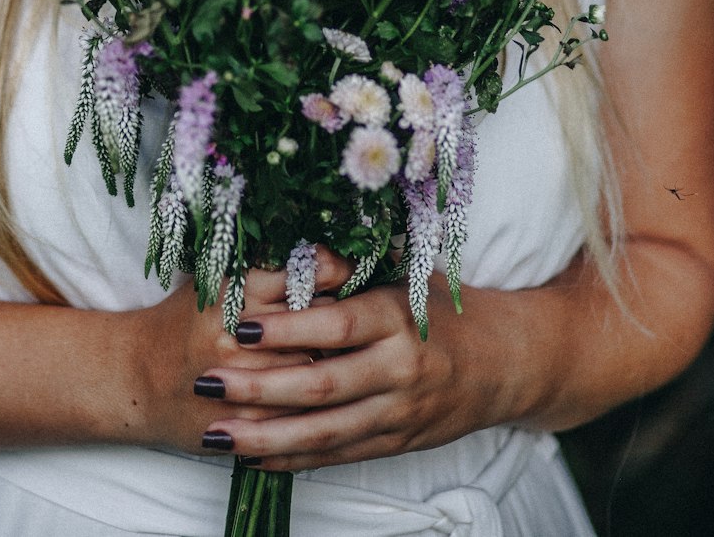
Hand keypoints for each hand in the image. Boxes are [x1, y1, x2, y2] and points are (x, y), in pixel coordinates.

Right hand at [129, 248, 352, 452]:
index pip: (304, 275)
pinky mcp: (246, 423)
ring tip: (343, 353)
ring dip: (337, 362)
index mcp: (234, 292)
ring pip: (317, 370)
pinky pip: (302, 415)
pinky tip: (326, 393)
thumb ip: (270, 272)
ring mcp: (243, 383)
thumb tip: (333, 262)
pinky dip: (320, 403)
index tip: (348, 271)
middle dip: (341, 319)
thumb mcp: (219, 282)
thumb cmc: (185, 322)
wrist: (137, 379)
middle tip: (353, 315)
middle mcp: (238, 335)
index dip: (334, 271)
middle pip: (319, 323)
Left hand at [197, 269, 508, 471]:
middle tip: (207, 384)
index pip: (336, 326)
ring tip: (217, 435)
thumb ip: (348, 273)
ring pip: (325, 433)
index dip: (287, 329)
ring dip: (266, 436)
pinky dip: (295, 459)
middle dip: (259, 389)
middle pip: (322, 387)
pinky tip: (255, 458)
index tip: (240, 325)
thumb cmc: (443, 307)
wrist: (506, 361)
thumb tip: (288, 255)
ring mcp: (400, 413)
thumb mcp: (403, 277)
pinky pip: (340, 456)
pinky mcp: (398, 442)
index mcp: (398, 319)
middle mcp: (400, 370)